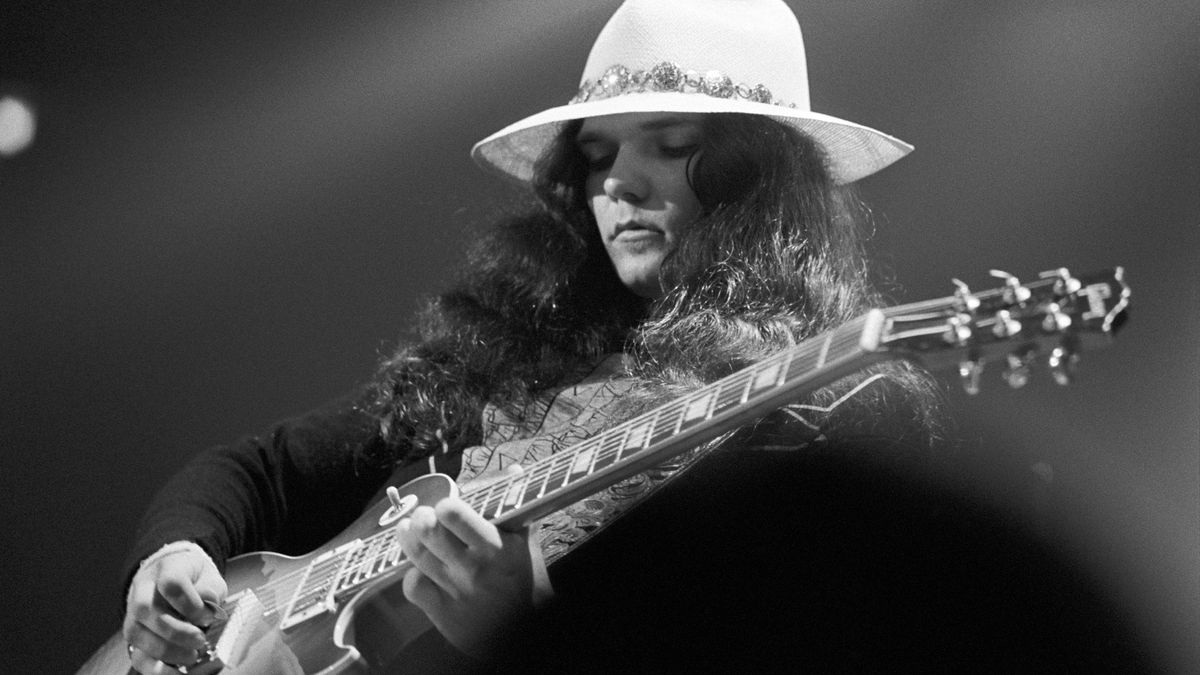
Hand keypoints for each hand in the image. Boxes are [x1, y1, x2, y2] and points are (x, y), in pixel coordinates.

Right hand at [123, 543, 225, 673]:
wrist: (171, 578)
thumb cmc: (193, 580)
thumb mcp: (209, 576)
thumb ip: (210, 588)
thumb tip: (208, 601)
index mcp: (166, 569)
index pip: (171, 583)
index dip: (190, 603)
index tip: (208, 615)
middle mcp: (143, 590)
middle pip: (147, 610)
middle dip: (176, 631)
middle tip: (200, 640)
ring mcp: (134, 613)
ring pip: (136, 634)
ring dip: (165, 651)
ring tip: (191, 656)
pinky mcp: (134, 636)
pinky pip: (136, 655)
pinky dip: (156, 669)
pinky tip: (176, 672)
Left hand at [396, 493, 551, 656]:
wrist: (528, 627)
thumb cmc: (526, 579)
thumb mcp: (525, 541)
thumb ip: (514, 507)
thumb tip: (514, 472)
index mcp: (495, 547)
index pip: (454, 515)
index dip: (445, 506)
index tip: (447, 506)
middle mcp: (474, 569)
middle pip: (428, 532)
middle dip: (421, 518)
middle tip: (424, 516)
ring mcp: (456, 593)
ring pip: (417, 556)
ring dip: (409, 537)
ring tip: (409, 529)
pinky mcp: (444, 614)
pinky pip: (413, 587)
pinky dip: (412, 574)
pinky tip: (420, 568)